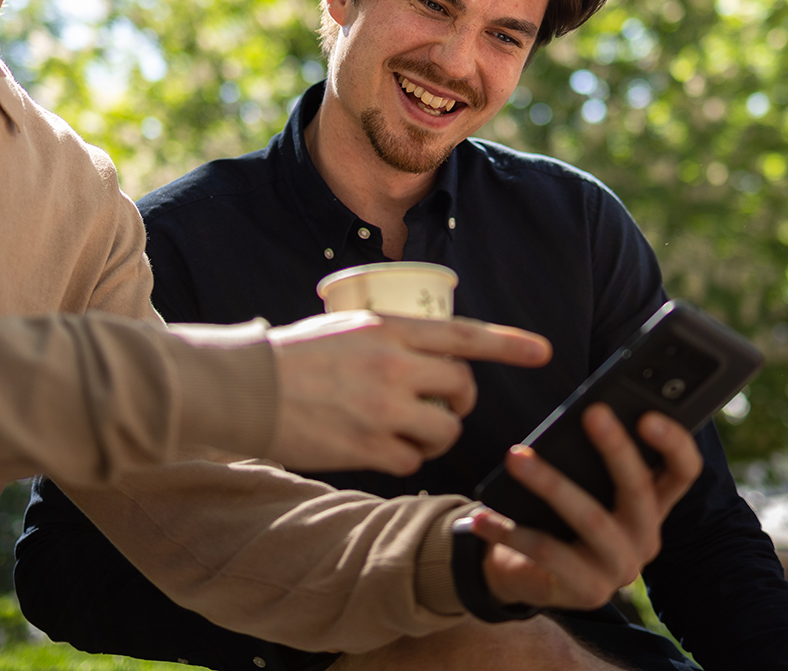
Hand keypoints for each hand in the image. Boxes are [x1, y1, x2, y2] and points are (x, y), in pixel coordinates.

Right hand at [267, 312, 550, 474]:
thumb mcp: (346, 328)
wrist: (245, 387)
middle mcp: (393, 365)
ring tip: (409, 430)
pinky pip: (412, 460)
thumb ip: (388, 340)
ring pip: (444, 430)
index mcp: (389, 328)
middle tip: (445, 407)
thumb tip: (423, 357)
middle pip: (461, 388)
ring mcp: (382, 408)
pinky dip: (404, 458)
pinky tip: (380, 448)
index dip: (508, 343)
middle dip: (460, 402)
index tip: (542, 351)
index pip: (463, 335)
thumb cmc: (292, 356)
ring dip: (435, 434)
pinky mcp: (367, 446)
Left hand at [472, 405, 701, 609]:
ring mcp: (620, 568)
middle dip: (617, 449)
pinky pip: (548, 554)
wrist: (528, 572)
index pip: (683, 471)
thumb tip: (580, 415)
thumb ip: (590, 456)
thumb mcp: (581, 483)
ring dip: (551, 483)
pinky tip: (482, 515)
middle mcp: (646, 538)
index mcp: (653, 504)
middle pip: (640, 491)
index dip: (674, 443)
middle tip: (592, 412)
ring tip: (516, 456)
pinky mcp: (588, 592)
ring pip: (592, 520)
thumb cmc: (557, 512)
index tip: (648, 414)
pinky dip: (510, 531)